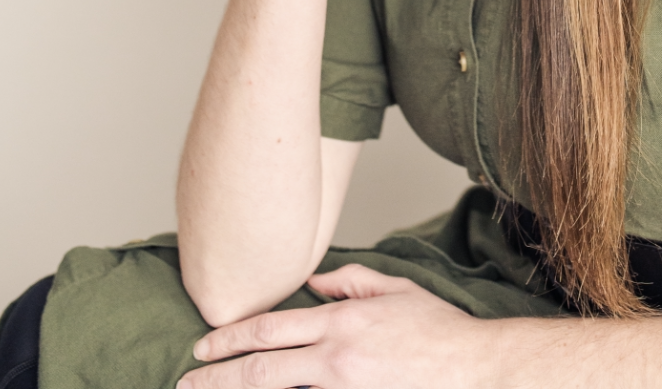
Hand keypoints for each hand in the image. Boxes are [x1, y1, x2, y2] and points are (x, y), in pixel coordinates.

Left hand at [178, 264, 487, 388]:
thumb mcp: (395, 290)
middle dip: (218, 378)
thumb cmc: (438, 331)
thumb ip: (350, 282)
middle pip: (262, 369)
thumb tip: (313, 283)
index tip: (203, 346)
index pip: (272, 327)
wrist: (475, 371)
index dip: (231, 337)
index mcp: (343, 321)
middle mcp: (337, 359)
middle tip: (186, 383)